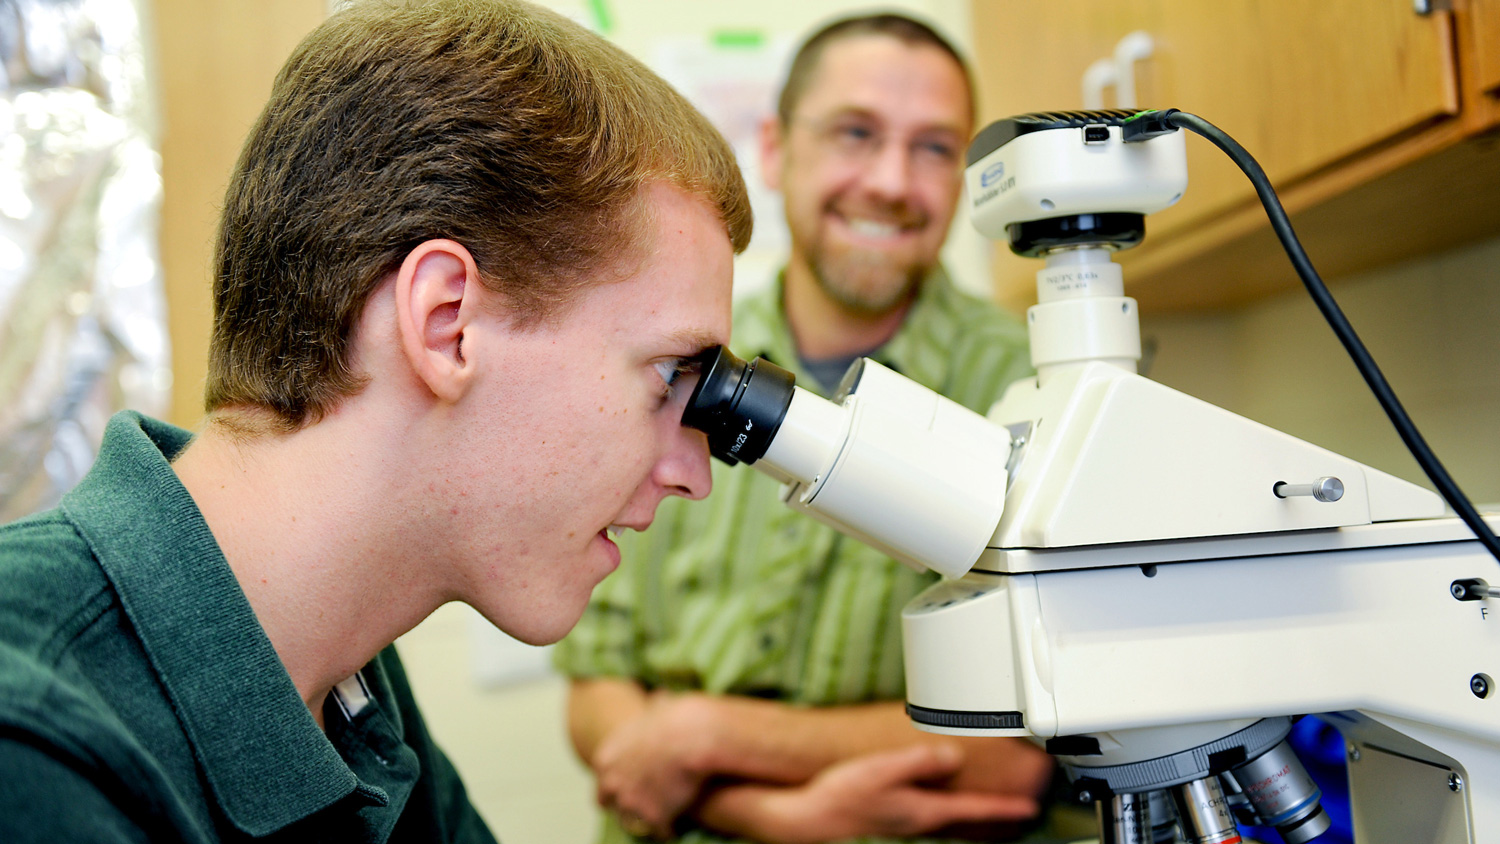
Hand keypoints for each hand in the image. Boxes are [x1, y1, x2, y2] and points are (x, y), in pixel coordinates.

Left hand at [593, 691, 721, 837]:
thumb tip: (661, 697)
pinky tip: (677, 825)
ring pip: (632, 823)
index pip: (601, 783)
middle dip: (625, 806)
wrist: (691, 735)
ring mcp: (631, 803)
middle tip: (644, 806)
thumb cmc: (676, 717)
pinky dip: (668, 830)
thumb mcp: (653, 709)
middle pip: (609, 805)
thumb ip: (649, 712)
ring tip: (662, 818)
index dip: (617, 786)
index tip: (629, 787)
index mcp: (606, 758)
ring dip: (645, 820)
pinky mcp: (654, 817)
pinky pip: (659, 832)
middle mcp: (612, 783)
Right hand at [750, 743, 1040, 843]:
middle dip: (994, 813)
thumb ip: (919, 762)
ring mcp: (905, 821)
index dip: (1004, 808)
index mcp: (924, 810)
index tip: (1030, 808)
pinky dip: (948, 808)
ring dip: (973, 811)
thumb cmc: (843, 796)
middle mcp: (919, 820)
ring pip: (951, 818)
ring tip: (990, 805)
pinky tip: (939, 800)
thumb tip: (953, 755)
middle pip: (967, 819)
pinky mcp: (892, 817)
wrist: (810, 818)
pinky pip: (932, 814)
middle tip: (1018, 808)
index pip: (974, 810)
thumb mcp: (883, 770)